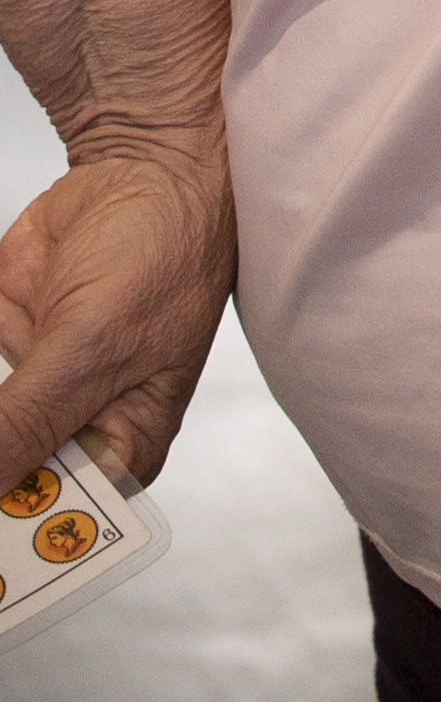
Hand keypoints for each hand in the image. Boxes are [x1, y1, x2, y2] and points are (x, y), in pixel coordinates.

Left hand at [0, 129, 232, 489]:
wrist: (144, 163)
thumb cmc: (163, 251)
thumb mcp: (95, 345)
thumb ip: (28, 420)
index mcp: (118, 449)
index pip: (55, 523)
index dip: (12, 538)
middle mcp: (72, 426)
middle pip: (4, 482)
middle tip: (3, 406)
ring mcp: (32, 384)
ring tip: (15, 340)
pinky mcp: (5, 341)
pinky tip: (0, 321)